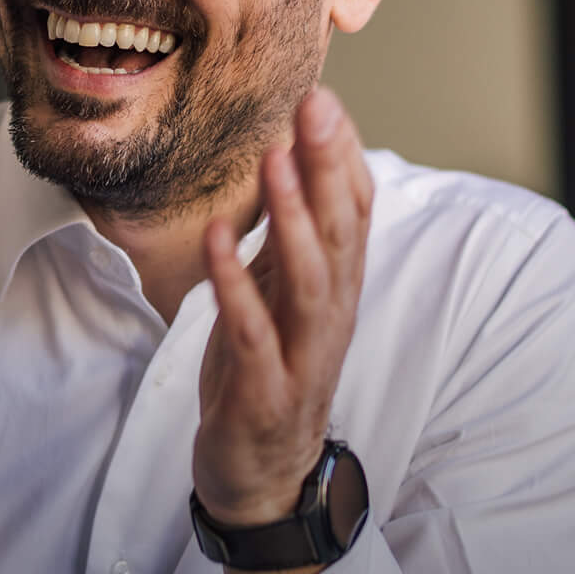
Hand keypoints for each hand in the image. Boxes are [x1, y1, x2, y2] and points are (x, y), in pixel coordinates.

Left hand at [192, 87, 372, 533]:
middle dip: (328, 169)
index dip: (342, 156)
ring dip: (294, 217)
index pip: (356, 213)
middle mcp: (330, 316)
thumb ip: (289, 237)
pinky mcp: (265, 391)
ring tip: (274, 160)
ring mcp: (301, 355)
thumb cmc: (266, 375)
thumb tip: (292, 161)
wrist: (260, 476)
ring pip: (309, 279)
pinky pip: (251, 332)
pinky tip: (218, 236)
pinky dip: (233, 283)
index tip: (323, 97)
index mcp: (336, 289)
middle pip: (341, 234)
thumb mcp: (278, 296)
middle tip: (315, 106)